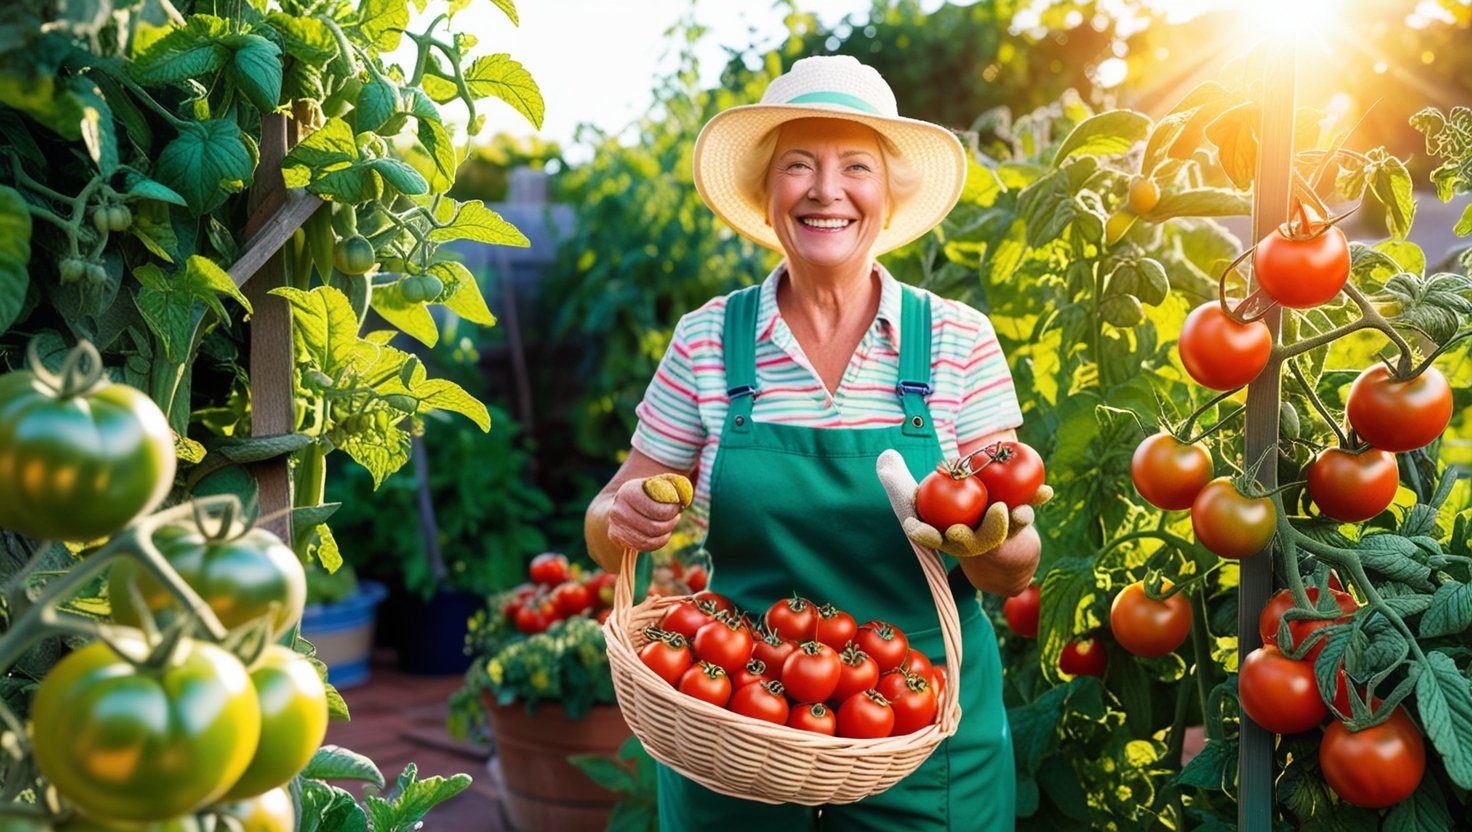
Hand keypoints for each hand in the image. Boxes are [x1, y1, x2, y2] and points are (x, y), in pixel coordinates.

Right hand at [607, 473, 691, 552]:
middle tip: (676, 517)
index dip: (672, 511)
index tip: (678, 507)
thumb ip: (671, 486)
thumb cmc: (645, 493)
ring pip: (649, 539)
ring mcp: (616, 525)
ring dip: (665, 533)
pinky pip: (643, 546)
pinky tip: (663, 534)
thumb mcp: (656, 483)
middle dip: (670, 523)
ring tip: (670, 525)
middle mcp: (619, 509)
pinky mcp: (617, 537)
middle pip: (654, 527)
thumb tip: (685, 496)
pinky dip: (658, 542)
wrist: (620, 504)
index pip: (657, 510)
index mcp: (629, 491)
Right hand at [876, 449, 1051, 557]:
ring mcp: (994, 538)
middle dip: (966, 538)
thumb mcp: (915, 495)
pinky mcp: (1016, 531)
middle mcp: (967, 542)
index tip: (915, 528)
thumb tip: (884, 457)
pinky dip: (1035, 500)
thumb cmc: (945, 510)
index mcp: (941, 534)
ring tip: (1018, 512)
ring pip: (1000, 533)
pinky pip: (1025, 514)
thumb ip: (897, 479)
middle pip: (967, 543)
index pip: (927, 535)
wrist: (992, 539)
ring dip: (1008, 524)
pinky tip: (1046, 490)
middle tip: (965, 528)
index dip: (922, 534)